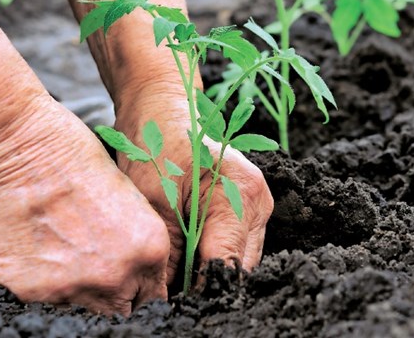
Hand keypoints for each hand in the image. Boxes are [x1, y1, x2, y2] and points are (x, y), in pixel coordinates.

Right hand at [0, 95, 169, 315]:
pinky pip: (37, 305)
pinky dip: (35, 287)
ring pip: (80, 313)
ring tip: (58, 256)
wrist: (11, 145)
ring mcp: (70, 290)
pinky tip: (30, 255)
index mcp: (149, 249)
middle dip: (111, 296)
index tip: (128, 285)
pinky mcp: (25, 293)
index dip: (138, 290)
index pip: (153, 297)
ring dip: (73, 292)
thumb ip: (135, 238)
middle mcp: (115, 276)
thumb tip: (134, 266)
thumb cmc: (69, 152)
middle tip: (92, 269)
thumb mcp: (126, 193)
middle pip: (120, 311)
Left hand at [114, 82, 273, 284]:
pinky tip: (188, 255)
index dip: (199, 291)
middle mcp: (259, 202)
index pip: (227, 265)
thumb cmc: (156, 144)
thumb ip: (168, 255)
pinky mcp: (249, 207)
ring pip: (240, 260)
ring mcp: (258, 204)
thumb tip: (167, 299)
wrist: (163, 109)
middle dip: (207, 284)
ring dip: (211, 270)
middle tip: (171, 292)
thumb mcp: (154, 203)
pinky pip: (236, 244)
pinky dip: (213, 254)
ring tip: (177, 274)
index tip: (173, 303)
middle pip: (240, 268)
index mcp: (241, 195)